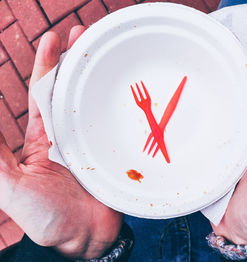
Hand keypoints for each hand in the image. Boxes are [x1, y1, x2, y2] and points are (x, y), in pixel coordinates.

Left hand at [0, 26, 122, 258]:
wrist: (84, 240)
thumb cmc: (46, 218)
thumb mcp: (12, 188)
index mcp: (43, 137)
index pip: (43, 91)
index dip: (47, 64)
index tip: (54, 38)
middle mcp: (69, 134)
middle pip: (73, 88)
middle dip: (77, 59)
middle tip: (85, 32)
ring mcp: (94, 141)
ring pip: (97, 100)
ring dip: (101, 75)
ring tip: (109, 49)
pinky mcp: (115, 151)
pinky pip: (120, 123)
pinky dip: (125, 105)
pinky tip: (134, 90)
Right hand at [212, 42, 246, 244]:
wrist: (245, 233)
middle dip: (245, 66)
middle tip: (229, 44)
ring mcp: (240, 138)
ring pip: (234, 102)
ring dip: (227, 82)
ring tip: (214, 60)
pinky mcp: (221, 147)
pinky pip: (217, 120)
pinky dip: (213, 104)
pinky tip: (202, 92)